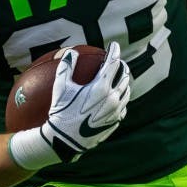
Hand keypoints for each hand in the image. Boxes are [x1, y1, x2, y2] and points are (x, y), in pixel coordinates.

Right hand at [9, 41, 130, 168]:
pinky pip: (123, 106)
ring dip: (124, 81)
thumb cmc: (61, 113)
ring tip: (119, 77)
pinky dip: (121, 98)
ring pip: (126, 91)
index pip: (113, 63)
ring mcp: (116, 111)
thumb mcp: (60, 89)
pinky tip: (116, 97)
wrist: (66, 141)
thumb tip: (70, 52)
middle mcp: (113, 98)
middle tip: (117, 61)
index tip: (113, 45)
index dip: (114, 51)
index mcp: (101, 87)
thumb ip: (66, 68)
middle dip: (122, 65)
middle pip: (124, 75)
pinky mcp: (115, 121)